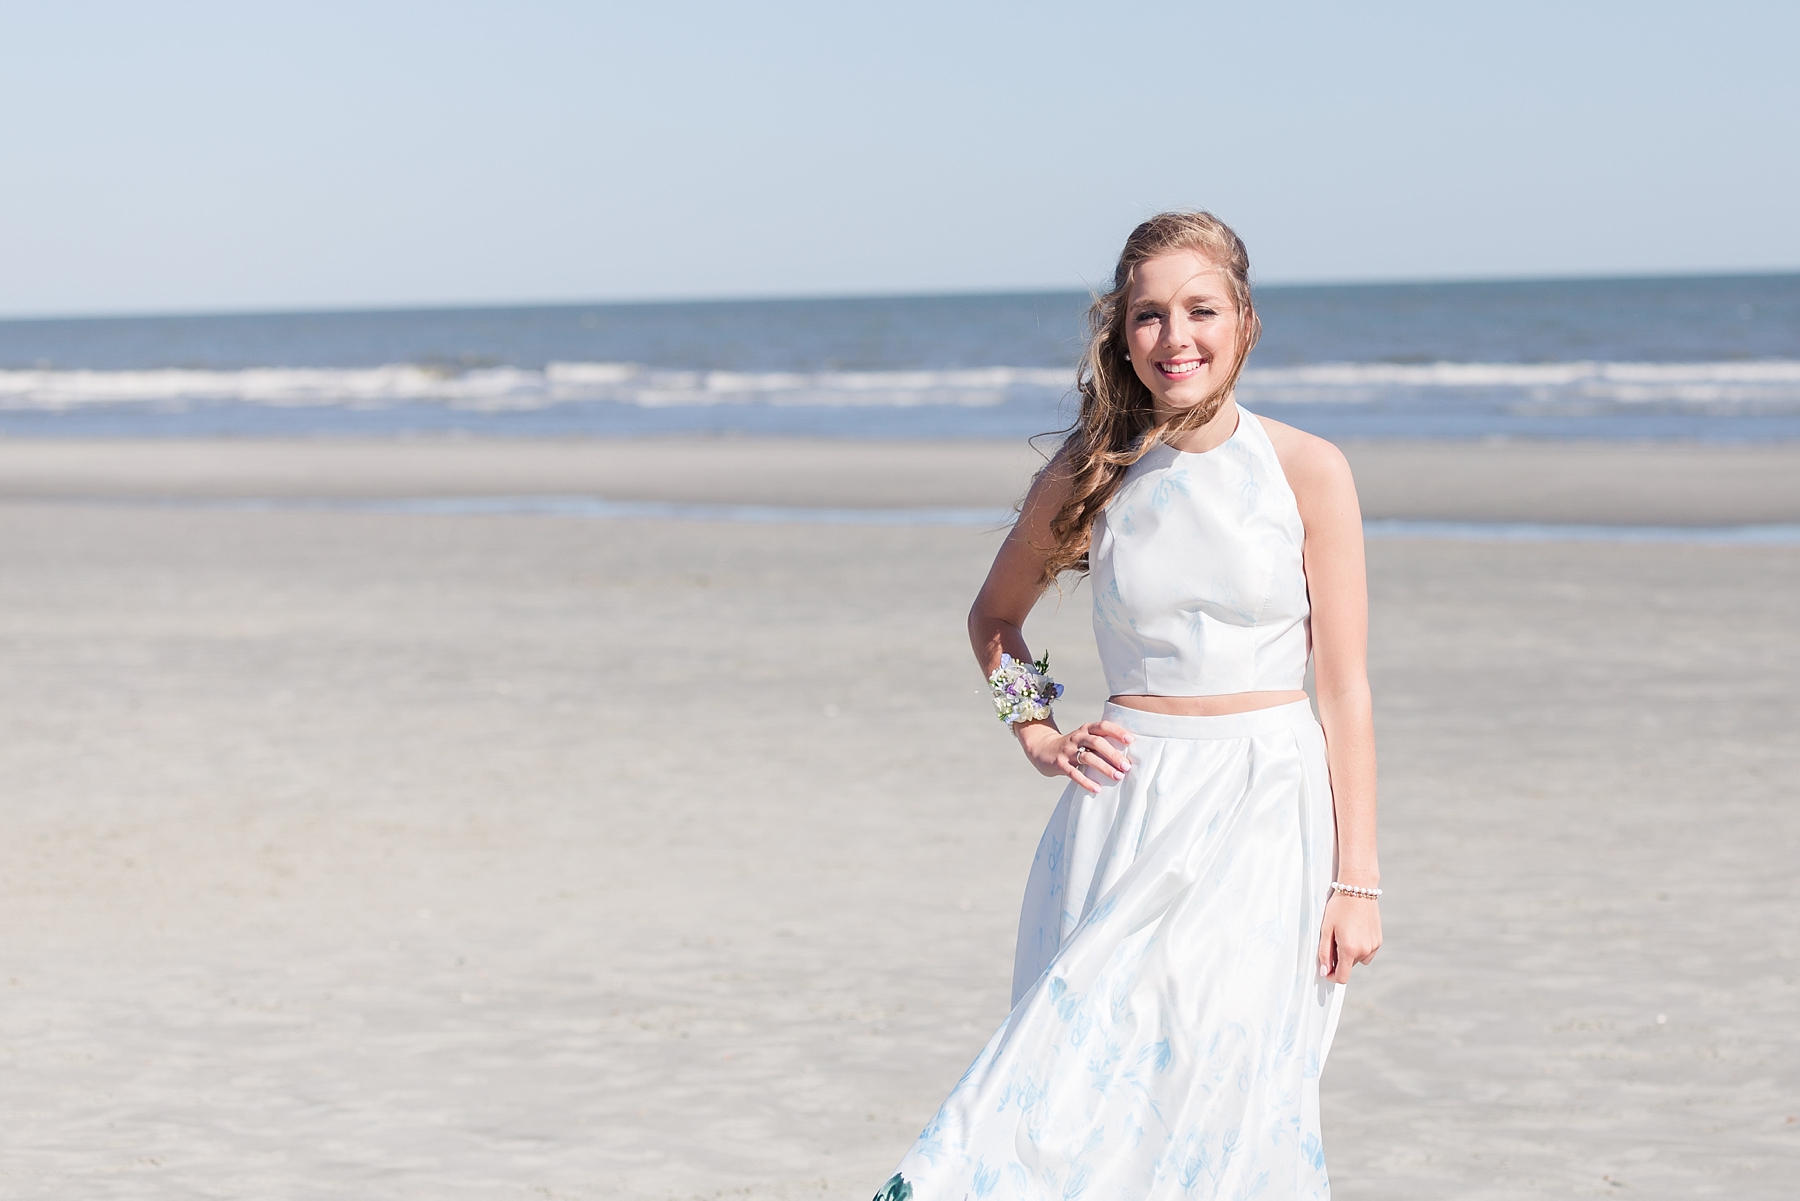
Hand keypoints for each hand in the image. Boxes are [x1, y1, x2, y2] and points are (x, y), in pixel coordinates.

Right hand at [1015, 720, 1134, 793]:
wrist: (1043, 750)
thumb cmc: (1072, 746)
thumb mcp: (1084, 739)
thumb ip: (1101, 742)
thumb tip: (1128, 755)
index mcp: (1086, 729)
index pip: (1103, 726)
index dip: (1117, 732)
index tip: (1130, 740)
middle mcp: (1077, 737)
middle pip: (1097, 742)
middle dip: (1113, 754)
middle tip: (1126, 766)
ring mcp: (1068, 750)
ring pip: (1088, 758)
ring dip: (1104, 768)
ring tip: (1117, 777)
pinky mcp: (1060, 764)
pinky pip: (1074, 773)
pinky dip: (1086, 782)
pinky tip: (1097, 789)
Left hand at [1317, 892, 1381, 983]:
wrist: (1358, 889)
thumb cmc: (1339, 908)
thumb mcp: (1326, 929)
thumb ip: (1324, 953)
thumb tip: (1324, 971)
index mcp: (1350, 949)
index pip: (1342, 977)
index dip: (1332, 976)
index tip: (1326, 971)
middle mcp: (1364, 950)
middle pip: (1349, 966)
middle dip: (1339, 959)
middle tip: (1333, 940)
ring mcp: (1373, 946)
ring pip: (1358, 959)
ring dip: (1350, 953)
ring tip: (1344, 933)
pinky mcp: (1378, 940)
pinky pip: (1367, 951)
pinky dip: (1360, 947)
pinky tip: (1355, 932)